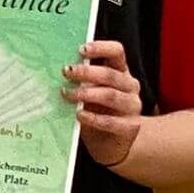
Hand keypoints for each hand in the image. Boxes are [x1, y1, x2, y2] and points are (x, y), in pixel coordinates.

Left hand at [62, 38, 142, 167]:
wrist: (110, 144)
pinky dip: (93, 118)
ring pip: (111, 95)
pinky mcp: (130, 127)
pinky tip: (79, 115)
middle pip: (111, 74)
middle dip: (87, 72)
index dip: (101, 48)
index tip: (81, 50)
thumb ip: (81, 80)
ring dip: (86, 94)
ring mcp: (132, 107)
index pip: (117, 52)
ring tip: (68, 95)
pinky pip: (111, 121)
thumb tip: (60, 70)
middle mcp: (130, 86)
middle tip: (66, 72)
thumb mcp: (89, 93)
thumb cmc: (96, 112)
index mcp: (121, 72)